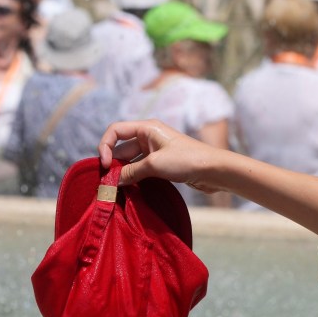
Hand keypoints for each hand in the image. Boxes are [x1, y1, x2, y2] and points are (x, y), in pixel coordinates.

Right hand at [98, 119, 223, 191]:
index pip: (115, 130)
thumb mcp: (154, 165)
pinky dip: (133, 177)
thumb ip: (130, 172)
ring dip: (122, 172)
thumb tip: (113, 181)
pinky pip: (140, 168)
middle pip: (121, 147)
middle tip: (107, 182)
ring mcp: (155, 151)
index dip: (105, 146)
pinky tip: (129, 188)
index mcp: (146, 128)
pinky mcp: (161, 164)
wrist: (213, 170)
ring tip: (116, 188)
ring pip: (130, 160)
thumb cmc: (186, 160)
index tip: (104, 165)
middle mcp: (148, 136)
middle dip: (112, 163)